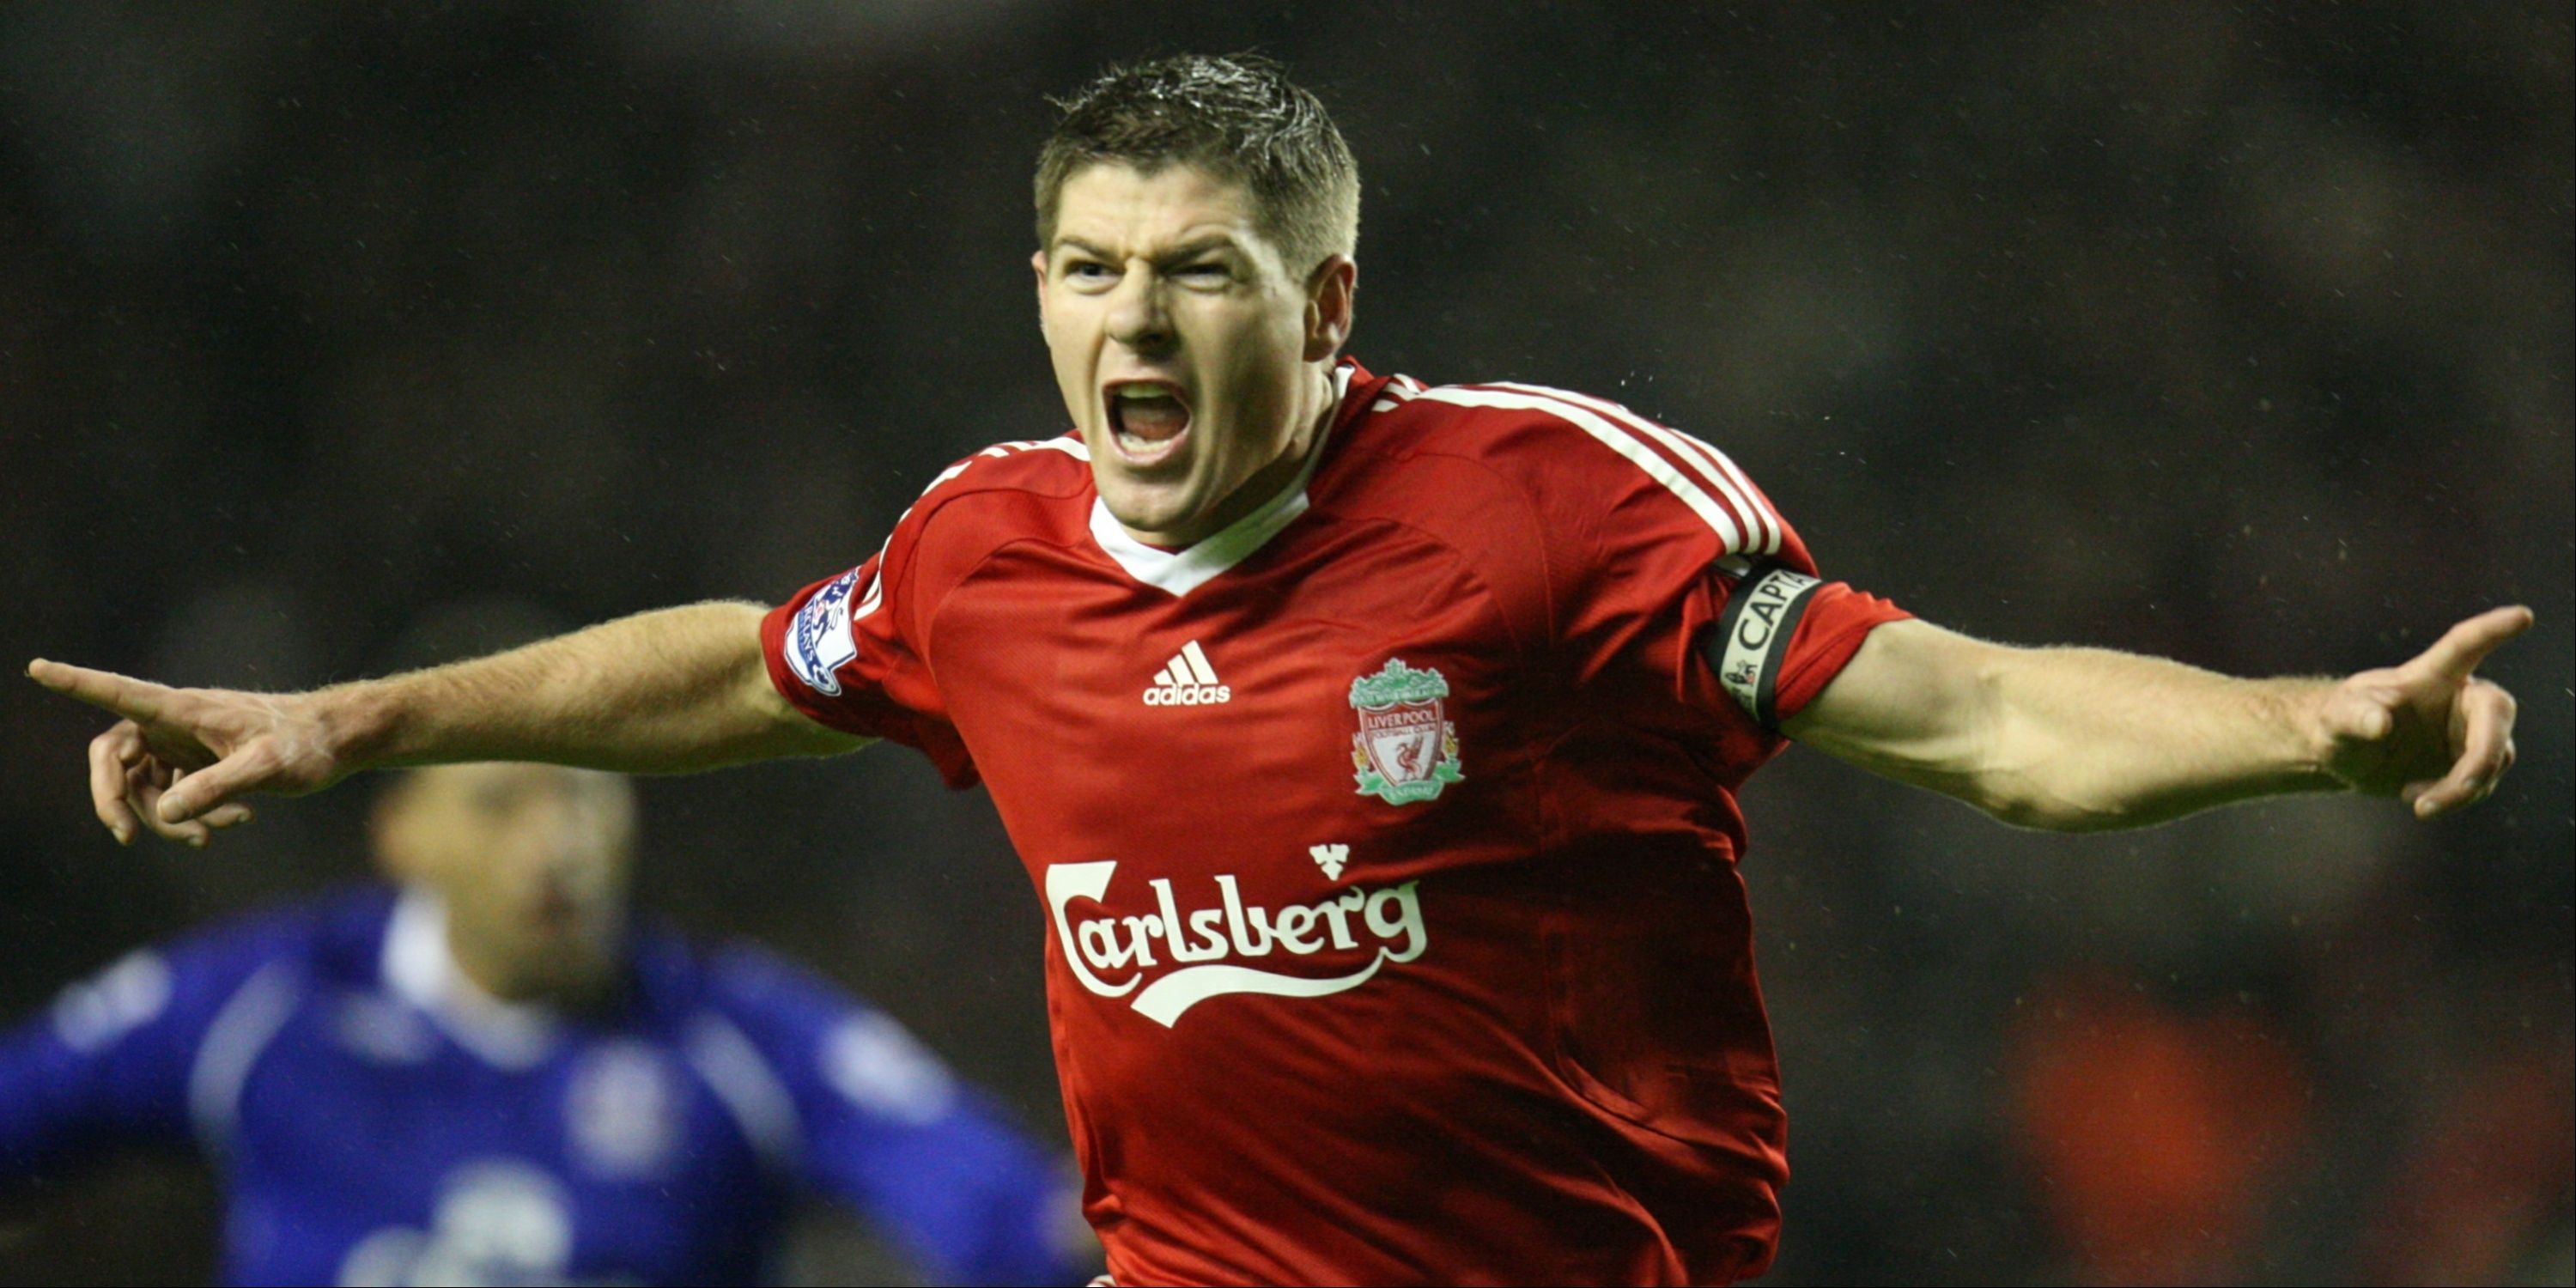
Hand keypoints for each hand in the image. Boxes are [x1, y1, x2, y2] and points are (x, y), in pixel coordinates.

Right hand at [25, 660, 352, 846]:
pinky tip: (231, 824)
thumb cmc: (307, 744)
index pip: (119, 693)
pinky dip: (190, 816)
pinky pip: (171, 795)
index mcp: (184, 709)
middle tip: (127, 836)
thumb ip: (215, 788)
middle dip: (114, 798)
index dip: (76, 682)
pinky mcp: (198, 763)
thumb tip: (164, 812)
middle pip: (113, 756)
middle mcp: (176, 722)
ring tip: (213, 834)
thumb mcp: (266, 768)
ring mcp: (184, 744)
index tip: (36, 667)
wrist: (339, 741)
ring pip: (143, 785)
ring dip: (166, 818)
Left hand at [2315, 606, 2529, 818]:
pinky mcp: (2471, 763)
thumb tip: (2379, 724)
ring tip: (2419, 804)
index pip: (2464, 645)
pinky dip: (2454, 798)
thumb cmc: (2339, 724)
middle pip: (2496, 711)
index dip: (2492, 630)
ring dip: (2464, 787)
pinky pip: (2482, 784)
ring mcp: (2469, 731)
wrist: (2347, 758)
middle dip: (2484, 752)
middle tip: (2462, 786)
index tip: (2522, 616)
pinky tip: (2419, 800)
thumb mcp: (2335, 720)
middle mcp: (2459, 698)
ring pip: (2496, 756)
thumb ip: (2353, 717)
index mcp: (2430, 675)